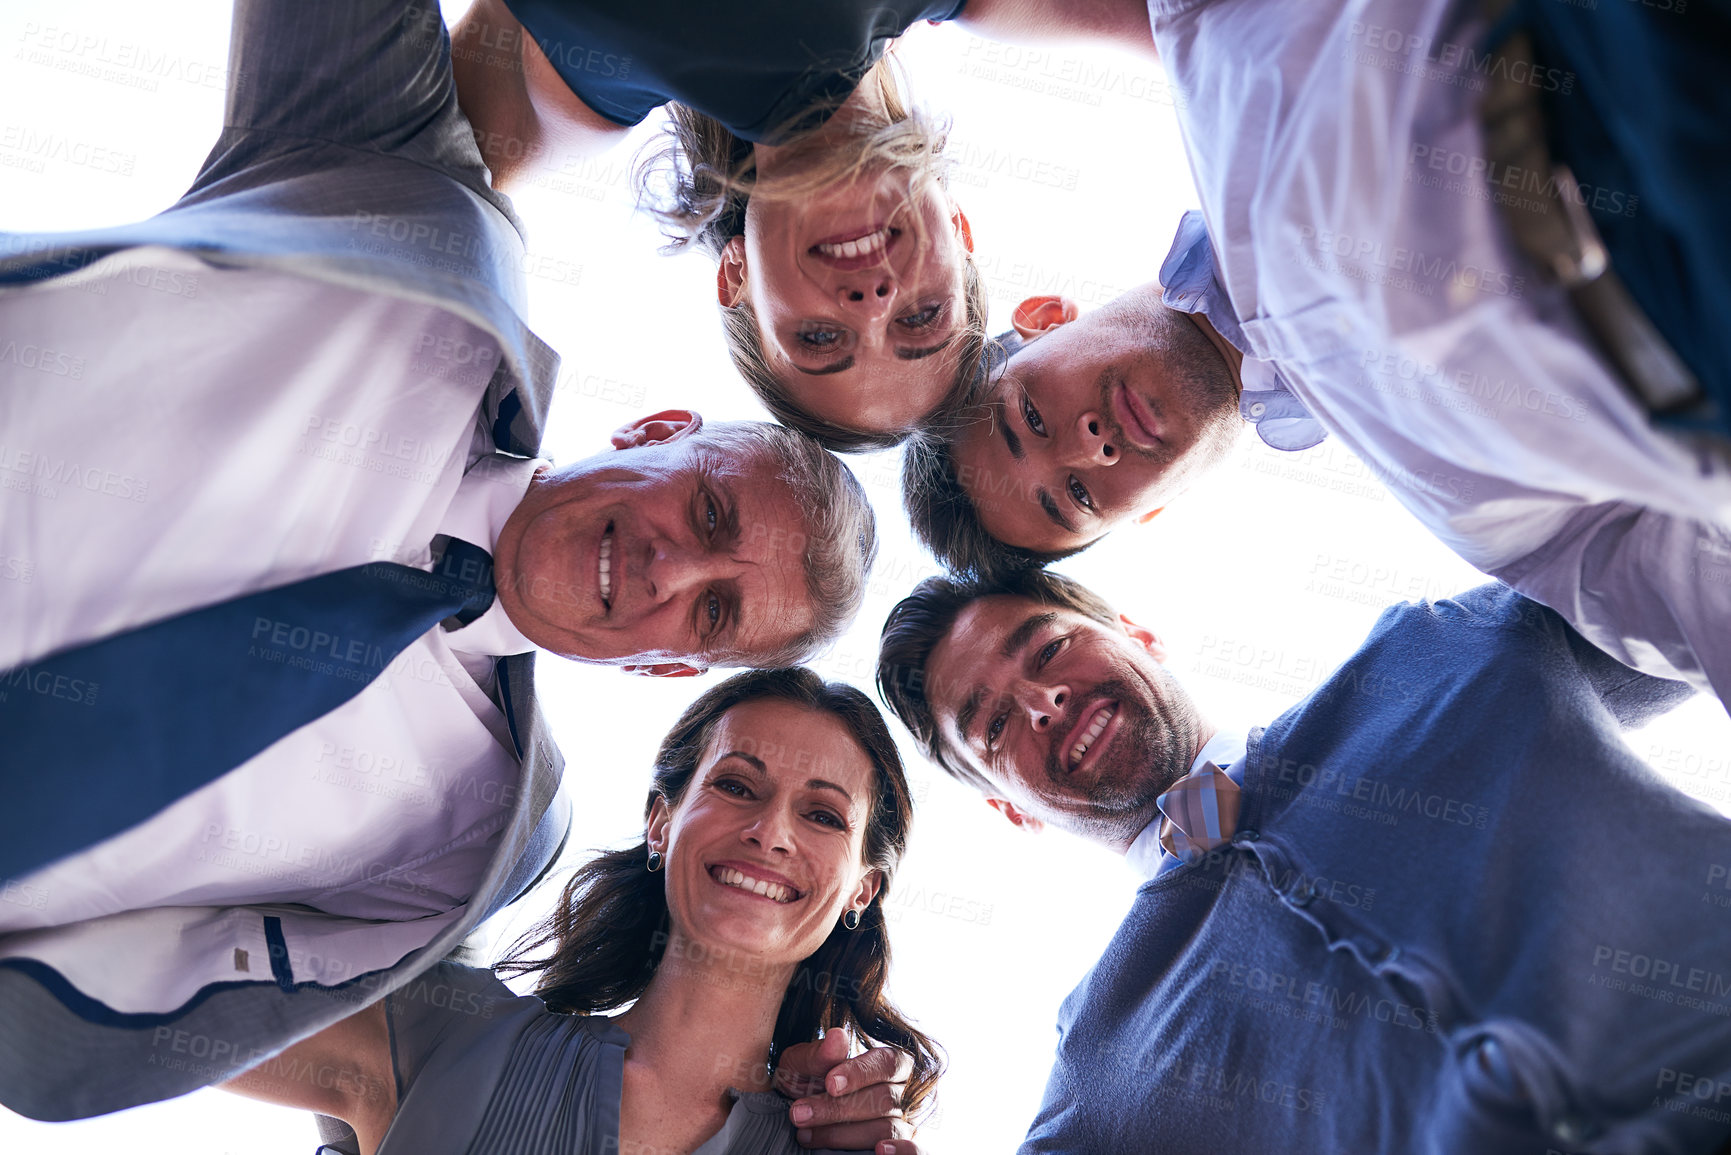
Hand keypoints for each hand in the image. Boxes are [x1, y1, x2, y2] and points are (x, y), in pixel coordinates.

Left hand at [775, 1026, 914, 1149]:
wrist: (801, 1116)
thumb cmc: (809, 1084)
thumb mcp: (804, 1066)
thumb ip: (820, 1055)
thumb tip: (837, 1037)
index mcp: (893, 1062)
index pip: (886, 1063)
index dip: (859, 1073)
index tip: (829, 1083)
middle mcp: (907, 1092)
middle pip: (883, 1098)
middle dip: (837, 1108)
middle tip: (800, 1113)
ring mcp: (908, 1122)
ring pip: (887, 1128)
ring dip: (844, 1134)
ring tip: (807, 1135)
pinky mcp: (906, 1145)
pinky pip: (915, 1151)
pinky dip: (902, 1152)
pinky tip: (879, 1151)